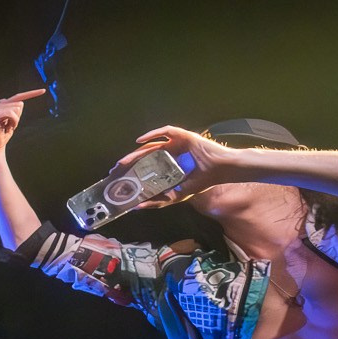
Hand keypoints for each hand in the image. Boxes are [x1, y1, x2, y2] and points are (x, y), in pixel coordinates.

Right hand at [0, 89, 48, 154]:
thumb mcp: (12, 122)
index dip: (30, 94)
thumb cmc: (3, 136)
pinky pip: (11, 113)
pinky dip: (13, 121)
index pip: (16, 98)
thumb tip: (17, 101)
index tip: (43, 90)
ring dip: (16, 120)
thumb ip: (14, 111)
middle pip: (18, 102)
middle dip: (18, 115)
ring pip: (16, 107)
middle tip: (10, 126)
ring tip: (8, 128)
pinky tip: (8, 128)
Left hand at [108, 125, 239, 206]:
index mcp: (169, 165)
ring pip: (151, 146)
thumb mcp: (178, 194)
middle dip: (129, 163)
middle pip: (145, 156)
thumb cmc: (203, 181)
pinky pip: (165, 131)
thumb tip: (137, 207)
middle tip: (115, 171)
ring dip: (135, 153)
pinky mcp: (183, 136)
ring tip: (123, 162)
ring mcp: (176, 143)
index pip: (147, 166)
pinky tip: (140, 141)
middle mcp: (170, 153)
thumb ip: (159, 200)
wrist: (222, 170)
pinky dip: (152, 134)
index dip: (132, 171)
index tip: (118, 178)